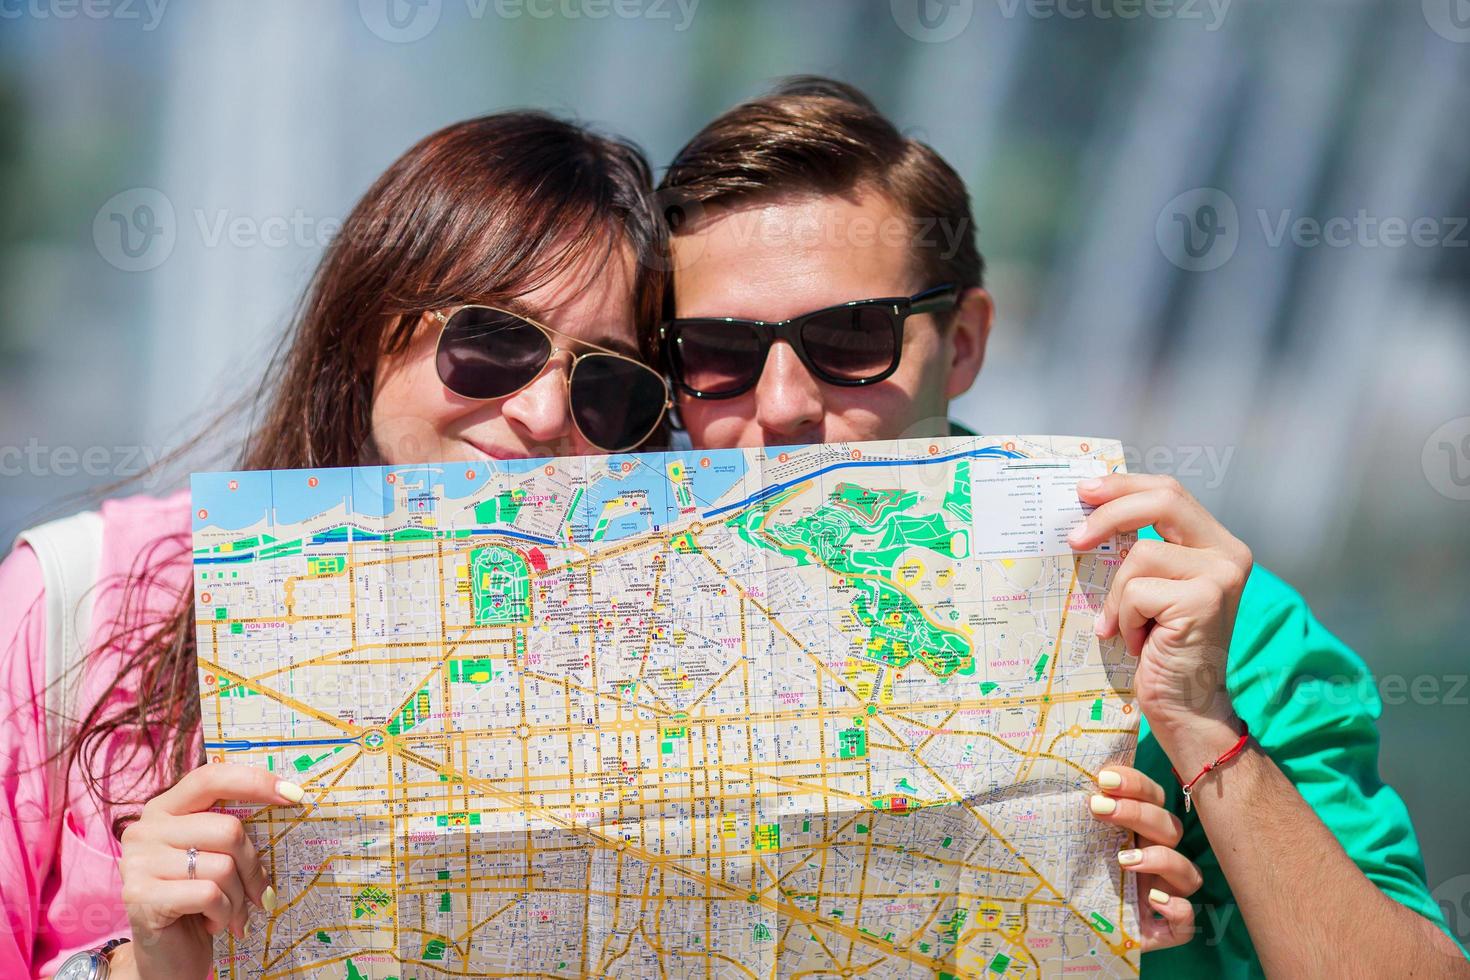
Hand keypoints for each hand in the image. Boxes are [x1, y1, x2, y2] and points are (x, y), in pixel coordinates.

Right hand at [119, 763, 305, 979]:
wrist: (168, 960)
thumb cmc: (200, 903)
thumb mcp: (216, 858)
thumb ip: (231, 831)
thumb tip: (288, 797)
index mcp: (165, 809)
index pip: (212, 778)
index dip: (254, 782)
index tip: (294, 795)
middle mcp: (145, 829)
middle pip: (228, 830)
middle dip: (253, 868)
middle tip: (260, 895)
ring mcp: (137, 862)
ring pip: (222, 866)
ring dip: (238, 899)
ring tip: (230, 914)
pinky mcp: (139, 895)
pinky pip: (208, 895)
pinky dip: (223, 914)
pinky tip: (213, 924)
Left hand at [1071, 474, 1252, 751]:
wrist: (1185, 705)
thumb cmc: (1161, 647)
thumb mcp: (1150, 588)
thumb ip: (1140, 549)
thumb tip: (1088, 509)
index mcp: (1216, 543)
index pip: (1170, 492)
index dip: (1125, 485)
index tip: (1084, 490)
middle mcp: (1228, 552)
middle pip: (1164, 501)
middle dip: (1111, 513)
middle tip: (1073, 537)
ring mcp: (1220, 575)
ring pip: (1141, 555)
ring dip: (1119, 596)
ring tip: (1128, 627)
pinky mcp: (1204, 600)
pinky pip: (1137, 591)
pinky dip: (1126, 618)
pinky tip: (1140, 642)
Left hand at [1088, 764, 1202, 949]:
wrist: (1075, 931)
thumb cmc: (1075, 882)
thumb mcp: (1071, 848)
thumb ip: (1072, 822)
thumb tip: (1054, 788)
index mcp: (1139, 834)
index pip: (1152, 798)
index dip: (1135, 784)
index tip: (1103, 779)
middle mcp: (1158, 860)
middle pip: (1170, 828)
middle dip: (1137, 813)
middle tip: (1099, 808)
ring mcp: (1167, 895)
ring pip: (1189, 872)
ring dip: (1161, 860)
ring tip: (1123, 860)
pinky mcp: (1168, 930)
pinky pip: (1188, 919)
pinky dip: (1177, 909)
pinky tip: (1153, 901)